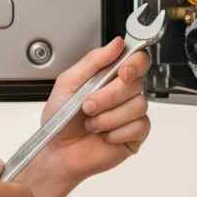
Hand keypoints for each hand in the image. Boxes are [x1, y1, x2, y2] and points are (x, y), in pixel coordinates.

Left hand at [35, 37, 152, 183]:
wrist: (57, 152)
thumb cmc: (61, 120)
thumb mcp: (68, 83)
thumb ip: (92, 61)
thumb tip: (116, 44)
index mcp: (110, 77)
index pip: (136, 61)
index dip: (134, 63)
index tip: (123, 72)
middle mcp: (123, 94)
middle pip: (136, 83)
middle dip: (108, 96)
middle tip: (87, 106)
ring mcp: (131, 114)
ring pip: (138, 105)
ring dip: (108, 117)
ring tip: (92, 124)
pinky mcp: (135, 135)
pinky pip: (139, 127)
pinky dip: (117, 132)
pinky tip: (104, 136)